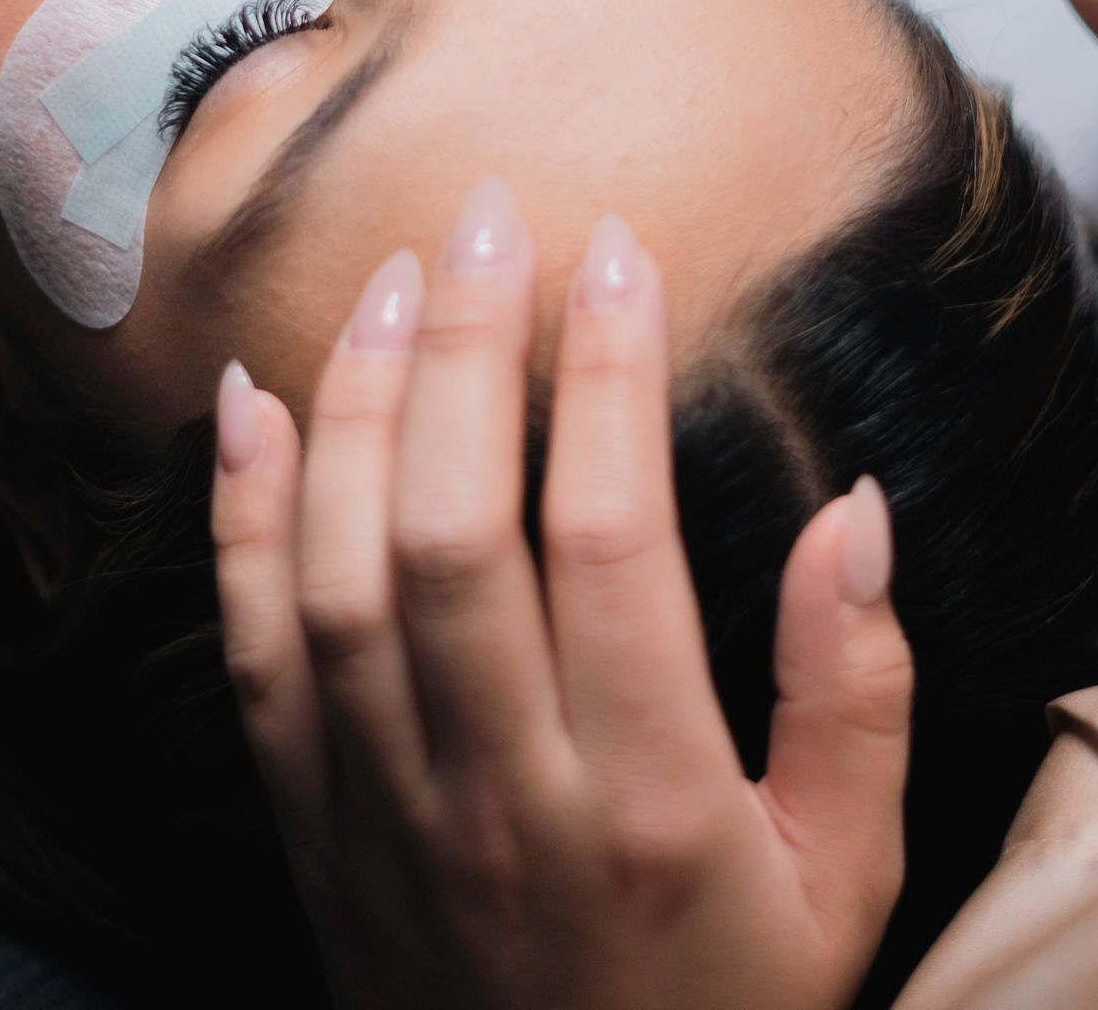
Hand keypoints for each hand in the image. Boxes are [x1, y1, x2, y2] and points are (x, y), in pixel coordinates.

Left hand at [210, 180, 911, 1009]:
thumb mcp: (847, 879)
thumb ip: (857, 692)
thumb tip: (858, 508)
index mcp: (651, 800)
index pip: (611, 541)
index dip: (608, 378)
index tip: (619, 253)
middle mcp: (501, 792)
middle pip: (451, 529)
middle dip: (466, 349)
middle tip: (489, 218)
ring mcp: (385, 809)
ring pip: (339, 574)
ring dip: (354, 406)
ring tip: (390, 277)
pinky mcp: (311, 825)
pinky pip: (253, 656)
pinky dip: (239, 520)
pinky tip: (252, 399)